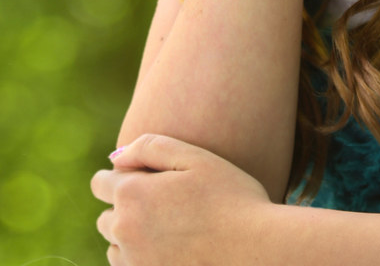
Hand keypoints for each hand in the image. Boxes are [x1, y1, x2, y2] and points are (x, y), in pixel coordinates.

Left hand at [91, 133, 273, 265]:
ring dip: (131, 236)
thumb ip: (150, 147)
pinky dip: (142, 259)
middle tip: (166, 203)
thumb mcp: (195, 158)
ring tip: (171, 228)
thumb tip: (116, 156)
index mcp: (132, 194)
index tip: (147, 177)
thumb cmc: (231, 198)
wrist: (256, 251)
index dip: (122, 175)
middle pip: (105, 217)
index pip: (100, 183)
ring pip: (115, 246)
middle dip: (126, 207)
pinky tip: (173, 249)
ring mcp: (134, 263)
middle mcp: (125, 231)